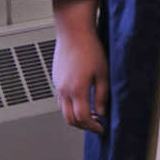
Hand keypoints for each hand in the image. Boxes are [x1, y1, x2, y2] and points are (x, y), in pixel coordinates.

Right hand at [52, 0, 107, 134]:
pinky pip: (60, 99)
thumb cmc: (90, 48)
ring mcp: (58, 84)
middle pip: (70, 119)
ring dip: (76, 116)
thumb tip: (102, 112)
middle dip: (84, 126)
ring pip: (63, 110)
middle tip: (96, 124)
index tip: (102, 128)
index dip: (93, 127)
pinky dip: (70, 106)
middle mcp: (64, 90)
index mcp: (77, 90)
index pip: (82, 118)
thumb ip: (102, 95)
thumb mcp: (103, 73)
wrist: (74, 31)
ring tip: (91, 112)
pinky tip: (81, 99)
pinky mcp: (56, 79)